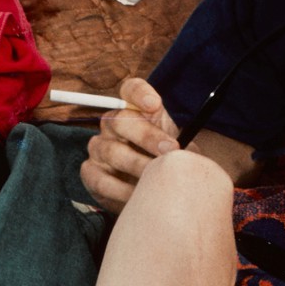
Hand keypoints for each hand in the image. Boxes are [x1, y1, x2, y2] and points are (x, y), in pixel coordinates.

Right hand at [80, 77, 177, 212]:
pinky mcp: (91, 172)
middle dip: (147, 135)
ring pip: (111, 151)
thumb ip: (184, 140)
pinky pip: (100, 179)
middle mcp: (112, 124)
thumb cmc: (165, 164)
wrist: (152, 192)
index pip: (131, 90)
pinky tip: (136, 195)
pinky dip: (119, 189)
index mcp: (135, 110)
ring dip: (136, 165)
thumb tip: (193, 146)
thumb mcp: (179, 148)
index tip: (155, 104)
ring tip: (156, 178)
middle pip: (121, 120)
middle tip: (170, 150)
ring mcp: (99, 147)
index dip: (139, 93)